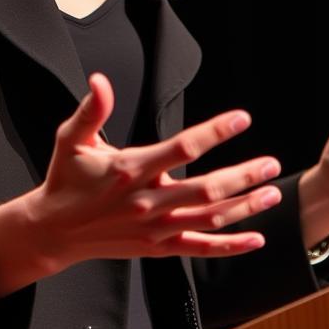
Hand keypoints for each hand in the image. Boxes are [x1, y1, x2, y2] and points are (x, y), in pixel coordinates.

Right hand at [27, 71, 284, 271]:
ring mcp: (155, 228)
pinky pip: (200, 248)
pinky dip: (230, 245)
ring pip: (210, 219)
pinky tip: (256, 237)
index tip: (240, 119)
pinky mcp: (157, 247)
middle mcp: (147, 201)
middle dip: (243, 176)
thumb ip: (91, 109)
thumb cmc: (66, 179)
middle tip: (270, 163)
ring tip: (273, 191)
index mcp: (130, 169)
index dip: (214, 132)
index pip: (182, 148)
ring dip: (245, 206)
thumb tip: (100, 80)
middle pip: (206, 189)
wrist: (55, 230)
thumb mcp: (71, 138)